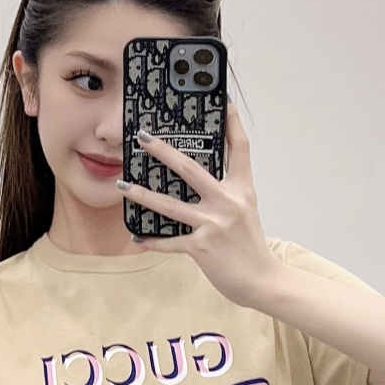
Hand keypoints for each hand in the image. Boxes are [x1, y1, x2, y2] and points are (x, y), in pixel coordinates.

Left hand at [118, 103, 280, 307]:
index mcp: (242, 190)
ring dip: (142, 194)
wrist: (262, 281)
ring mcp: (214, 224)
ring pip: (170, 205)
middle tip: (143, 138)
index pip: (240, 149)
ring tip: (122, 185)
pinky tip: (137, 237)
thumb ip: (228, 193)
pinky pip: (170, 241)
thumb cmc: (251, 247)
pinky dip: (151, 240)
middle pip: (191, 169)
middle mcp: (228, 202)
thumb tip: (203, 180)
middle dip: (163, 151)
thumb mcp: (246, 212)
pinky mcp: (202, 247)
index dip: (232, 124)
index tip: (224, 103)